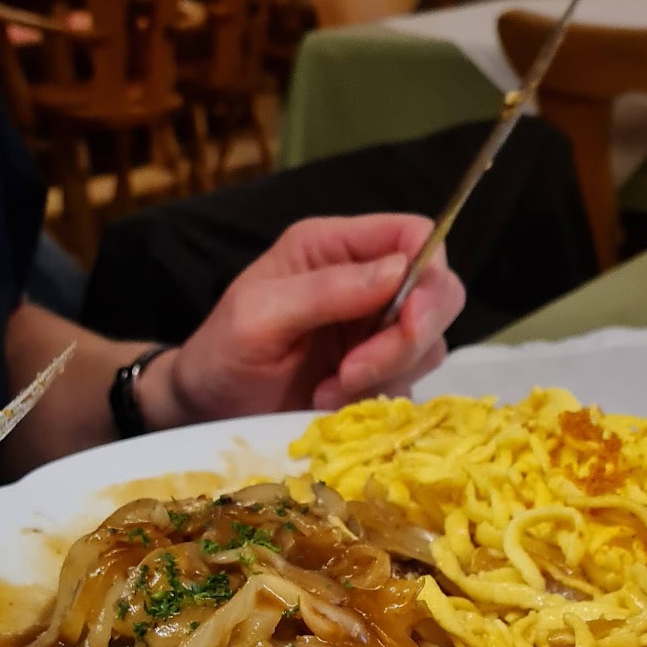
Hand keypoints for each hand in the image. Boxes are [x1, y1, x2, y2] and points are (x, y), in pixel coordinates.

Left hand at [141, 214, 464, 427]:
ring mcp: (375, 331)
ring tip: (330, 391)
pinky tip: (333, 405)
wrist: (207, 410)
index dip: (428, 273)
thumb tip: (398, 271)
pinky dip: (381, 399)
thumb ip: (325, 290)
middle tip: (354, 372)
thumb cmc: (222, 353)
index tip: (408, 322)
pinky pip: (410, 383)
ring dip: (387, 374)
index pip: (415, 235)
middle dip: (409, 338)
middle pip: (439, 293)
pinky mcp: (379, 376)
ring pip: (429, 345)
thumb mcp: (259, 316)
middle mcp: (364, 282)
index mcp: (334, 248)